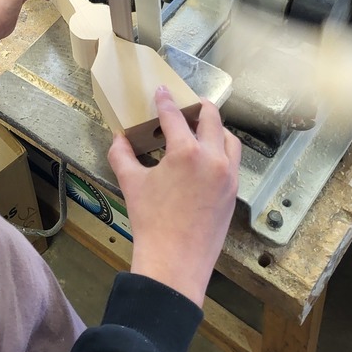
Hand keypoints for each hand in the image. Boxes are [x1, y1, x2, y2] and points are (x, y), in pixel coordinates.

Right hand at [108, 86, 239, 307]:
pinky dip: (222, 151)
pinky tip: (208, 157)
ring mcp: (227, 176)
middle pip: (211, 119)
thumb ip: (122, 154)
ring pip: (229, 140)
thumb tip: (118, 138)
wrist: (174, 261)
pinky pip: (232, 162)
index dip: (165, 100)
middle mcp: (212, 158)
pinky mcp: (233, 193)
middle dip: (199, 107)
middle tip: (188, 103)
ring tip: (202, 128)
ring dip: (216, 129)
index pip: (175, 116)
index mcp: (186, 151)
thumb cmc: (150, 220)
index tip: (162, 90)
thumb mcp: (130, 183)